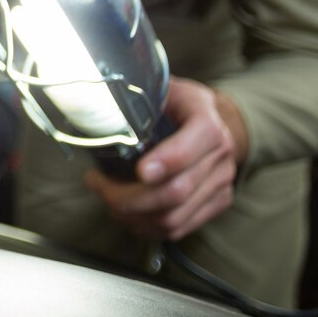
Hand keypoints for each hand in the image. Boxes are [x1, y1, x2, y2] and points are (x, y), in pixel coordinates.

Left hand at [83, 77, 247, 241]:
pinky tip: (126, 213)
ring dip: (131, 216)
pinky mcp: (217, 203)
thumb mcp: (163, 87)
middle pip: (176, 191)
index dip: (165, 162)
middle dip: (129, 197)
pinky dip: (145, 227)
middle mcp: (220, 155)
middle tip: (97, 185)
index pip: (189, 148)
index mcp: (207, 121)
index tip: (138, 171)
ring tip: (107, 199)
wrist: (215, 120)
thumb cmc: (177, 103)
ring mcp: (221, 183)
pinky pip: (178, 229)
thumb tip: (95, 102)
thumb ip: (137, 94)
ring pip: (173, 218)